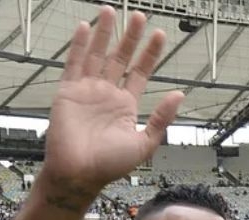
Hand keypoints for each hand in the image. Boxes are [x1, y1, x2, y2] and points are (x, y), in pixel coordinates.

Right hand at [39, 7, 183, 203]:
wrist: (79, 175)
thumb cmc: (109, 166)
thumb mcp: (144, 143)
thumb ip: (161, 118)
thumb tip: (180, 94)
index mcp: (126, 105)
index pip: (140, 72)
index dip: (150, 53)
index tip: (159, 35)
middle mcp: (107, 94)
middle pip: (120, 57)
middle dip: (130, 37)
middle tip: (139, 16)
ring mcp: (87, 91)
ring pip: (97, 55)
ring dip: (104, 33)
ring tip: (110, 10)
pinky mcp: (68, 92)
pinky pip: (74, 63)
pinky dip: (79, 45)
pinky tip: (85, 27)